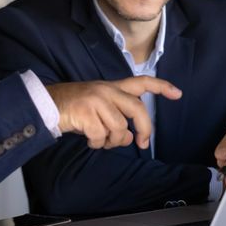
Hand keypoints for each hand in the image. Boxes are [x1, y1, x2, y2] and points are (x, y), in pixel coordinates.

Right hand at [46, 76, 181, 149]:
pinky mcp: (86, 112)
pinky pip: (100, 136)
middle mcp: (107, 90)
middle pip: (137, 109)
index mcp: (112, 87)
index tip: (178, 94)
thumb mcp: (98, 107)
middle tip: (142, 143)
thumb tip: (131, 137)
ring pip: (119, 128)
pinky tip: (88, 139)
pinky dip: (96, 143)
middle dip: (144, 128)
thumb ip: (117, 117)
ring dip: (111, 141)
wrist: (47, 104)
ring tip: (100, 140)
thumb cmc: (74, 109)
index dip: (161, 87)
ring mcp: (97, 100)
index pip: (141, 82)